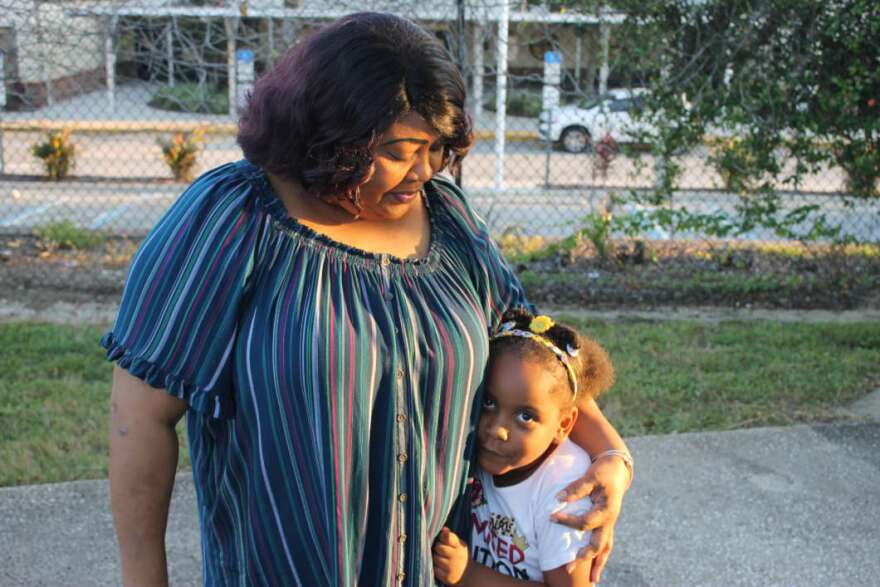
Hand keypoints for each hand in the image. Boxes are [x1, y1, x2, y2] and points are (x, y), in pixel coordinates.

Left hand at [432, 527, 471, 585]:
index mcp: (460, 547)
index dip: (443, 536)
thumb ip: (450, 537)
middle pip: (439, 547)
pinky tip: (441, 567)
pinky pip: (435, 569)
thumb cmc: (460, 556)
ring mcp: (452, 567)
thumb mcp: (458, 545)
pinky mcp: (447, 577)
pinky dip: (436, 568)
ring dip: (436, 558)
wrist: (468, 575)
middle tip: (441, 550)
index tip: (441, 537)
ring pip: (435, 558)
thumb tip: (443, 529)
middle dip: (438, 548)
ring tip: (442, 559)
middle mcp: (457, 557)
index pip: (448, 538)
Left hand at [551, 455, 628, 582]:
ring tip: (592, 580)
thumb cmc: (603, 472)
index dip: (568, 522)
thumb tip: (558, 499)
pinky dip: (601, 556)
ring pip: (605, 548)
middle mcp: (610, 520)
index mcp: (607, 510)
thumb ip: (576, 488)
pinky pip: (605, 543)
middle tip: (567, 568)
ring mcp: (610, 524)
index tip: (551, 516)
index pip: (585, 522)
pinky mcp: (607, 523)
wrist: (617, 468)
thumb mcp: (591, 476)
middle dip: (583, 557)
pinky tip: (596, 568)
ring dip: (598, 564)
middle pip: (598, 544)